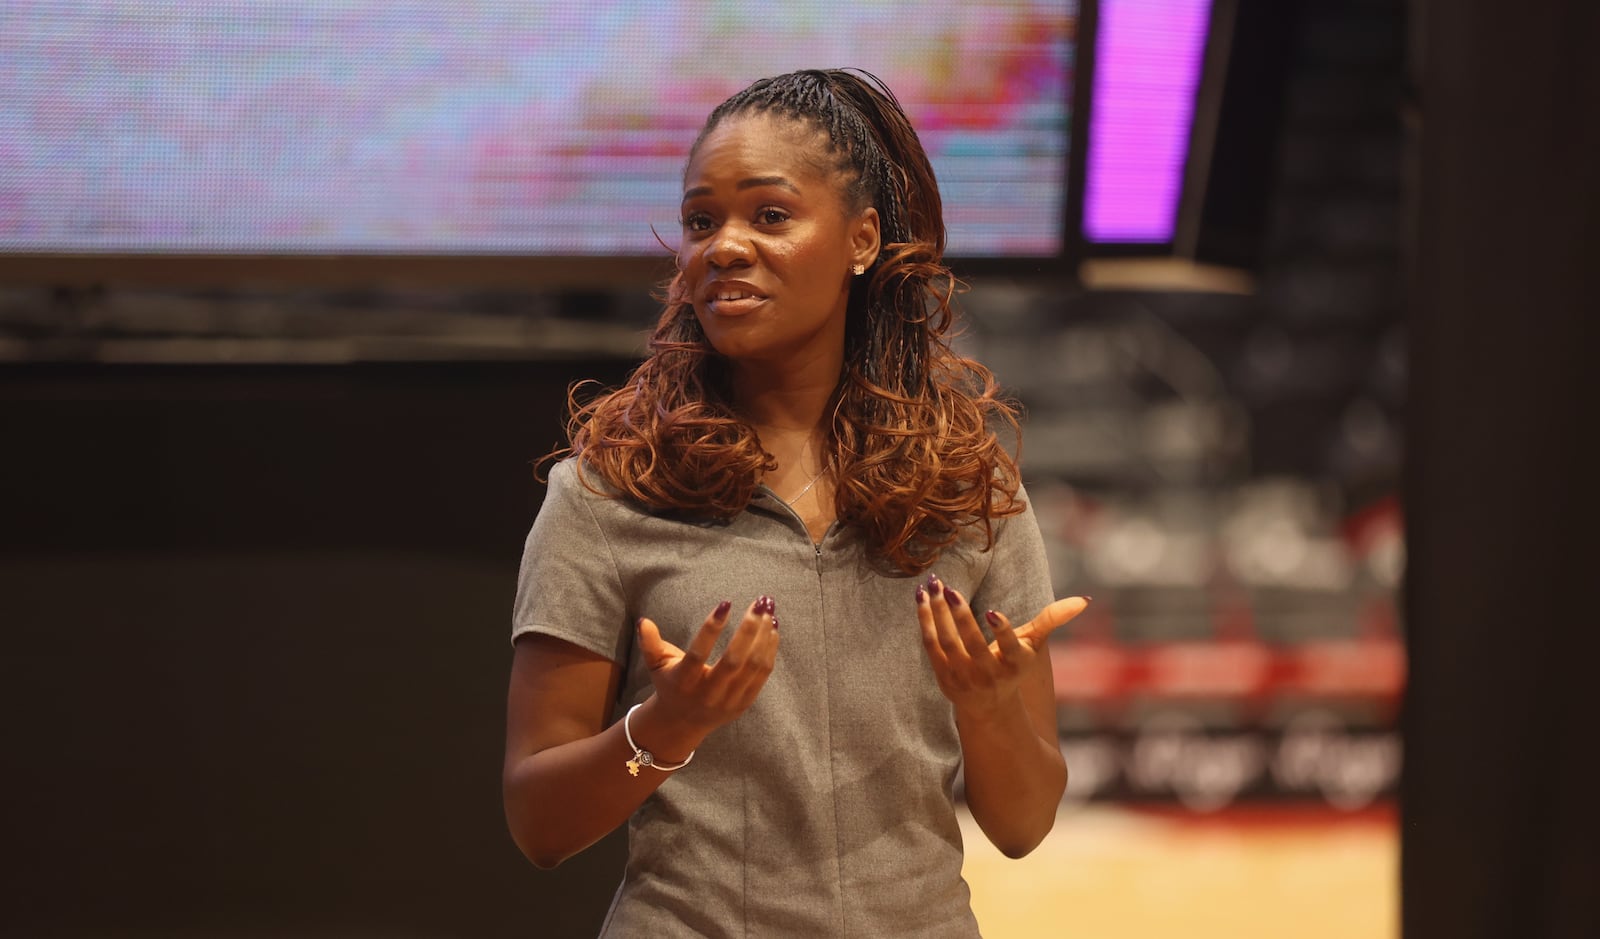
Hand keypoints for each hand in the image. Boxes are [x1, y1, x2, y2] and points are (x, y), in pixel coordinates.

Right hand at [636, 596, 780, 737]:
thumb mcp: (656, 665)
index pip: (698, 654)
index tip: (725, 603)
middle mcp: (708, 694)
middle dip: (748, 629)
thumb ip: (650, 643)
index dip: (711, 629)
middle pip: (734, 661)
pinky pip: (762, 675)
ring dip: (764, 636)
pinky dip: (769, 650)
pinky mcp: (744, 703)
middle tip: (759, 602)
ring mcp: (728, 701)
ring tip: (768, 610)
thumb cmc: (670, 685)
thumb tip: (643, 621)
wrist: (682, 723)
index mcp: (684, 682)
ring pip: (753, 666)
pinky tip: (772, 629)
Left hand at [916, 573, 1087, 719]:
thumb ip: (1052, 620)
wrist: (988, 705)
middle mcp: (989, 675)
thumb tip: (1083, 600)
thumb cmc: (1013, 664)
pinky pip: (931, 645)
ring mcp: (964, 678)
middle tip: (949, 589)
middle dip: (960, 616)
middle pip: (971, 645)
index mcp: (1015, 664)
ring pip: (947, 643)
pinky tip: (921, 597)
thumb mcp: (1033, 645)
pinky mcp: (943, 676)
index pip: (1009, 648)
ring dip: (937, 614)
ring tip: (933, 585)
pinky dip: (925, 621)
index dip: (1002, 631)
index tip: (992, 612)